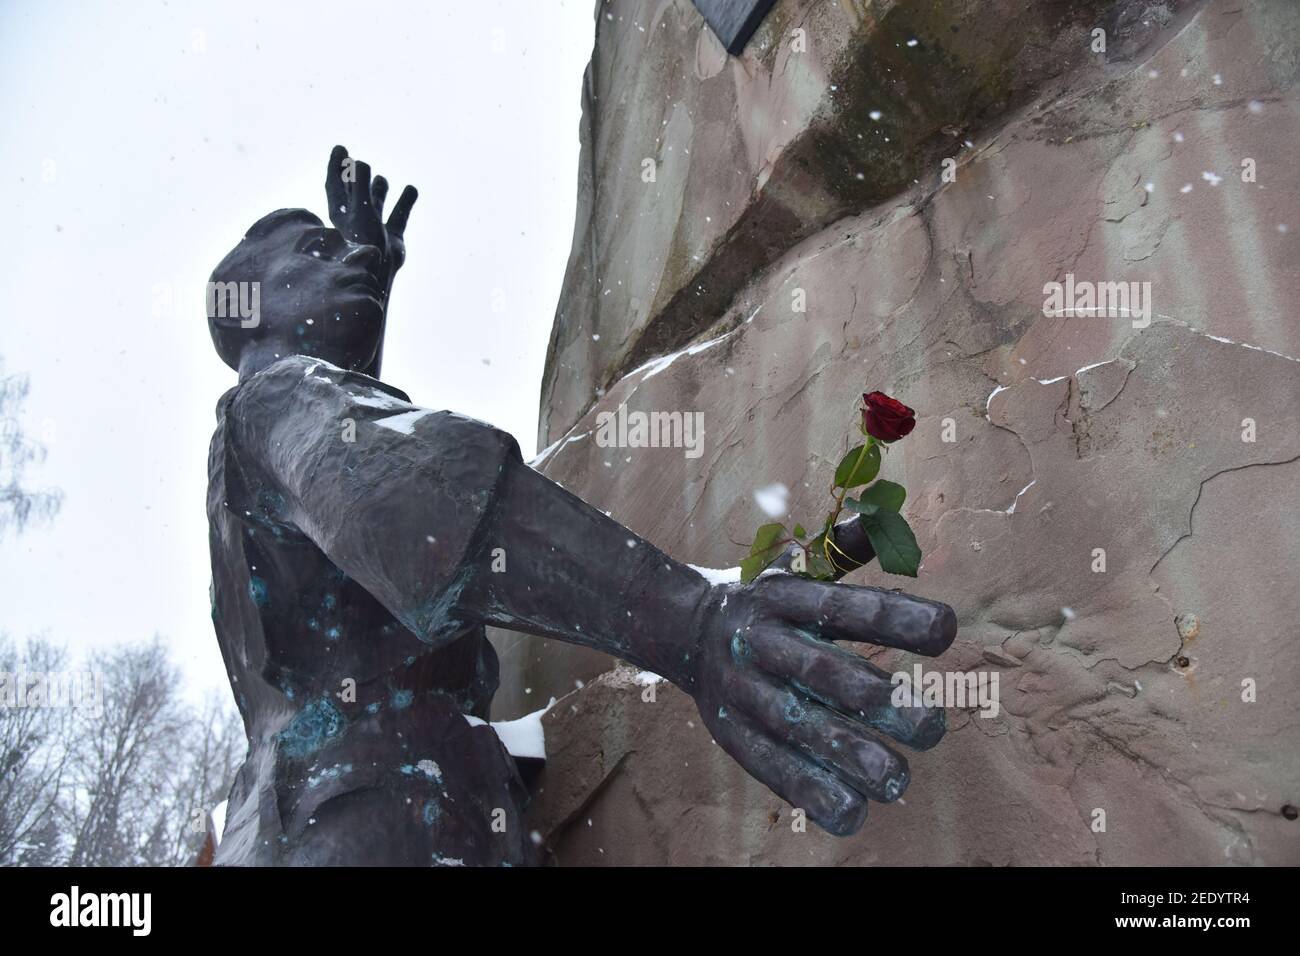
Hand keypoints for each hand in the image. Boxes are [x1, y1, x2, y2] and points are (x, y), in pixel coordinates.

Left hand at [324, 144, 416, 293]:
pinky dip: (405, 202)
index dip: (336, 165)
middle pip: (353, 192)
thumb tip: (360, 163)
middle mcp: (356, 221)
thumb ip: (360, 185)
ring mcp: (375, 230)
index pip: (335, 183)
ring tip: (382, 180)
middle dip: (352, 177)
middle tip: (350, 158)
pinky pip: (399, 216)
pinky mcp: (393, 239)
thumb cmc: (365, 243)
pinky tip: (411, 190)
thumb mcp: (361, 209)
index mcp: (340, 213)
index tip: (340, 148)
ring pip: (376, 205)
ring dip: (378, 191)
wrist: (379, 276)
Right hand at [692, 574, 955, 834]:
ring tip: (898, 778)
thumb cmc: (765, 605)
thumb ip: (842, 549)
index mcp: (783, 598)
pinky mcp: (732, 734)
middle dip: (879, 701)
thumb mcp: (795, 570)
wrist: (682, 632)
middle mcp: (760, 642)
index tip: (947, 629)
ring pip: (796, 725)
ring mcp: (743, 692)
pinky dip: (810, 791)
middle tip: (932, 726)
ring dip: (849, 754)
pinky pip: (770, 766)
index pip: (841, 606)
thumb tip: (886, 518)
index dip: (893, 617)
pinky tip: (853, 811)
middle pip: (821, 672)